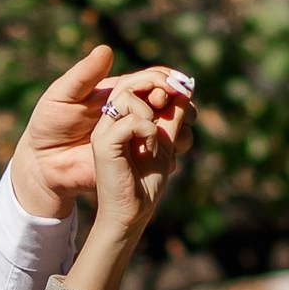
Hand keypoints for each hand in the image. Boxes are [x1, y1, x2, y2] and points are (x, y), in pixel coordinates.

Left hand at [8, 46, 196, 214]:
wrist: (45, 162)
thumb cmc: (50, 122)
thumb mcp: (64, 94)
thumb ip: (84, 75)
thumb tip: (106, 50)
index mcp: (122, 91)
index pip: (152, 79)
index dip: (163, 81)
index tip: (168, 87)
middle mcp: (135, 111)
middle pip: (171, 101)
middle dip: (179, 100)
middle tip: (170, 106)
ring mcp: (138, 136)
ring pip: (174, 127)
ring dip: (180, 125)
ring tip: (173, 129)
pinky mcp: (137, 160)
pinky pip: (164, 155)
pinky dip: (171, 150)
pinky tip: (167, 151)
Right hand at [67, 73, 195, 289]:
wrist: (133, 212)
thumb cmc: (147, 180)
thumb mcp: (166, 141)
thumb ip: (172, 117)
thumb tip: (184, 90)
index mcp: (120, 118)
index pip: (135, 84)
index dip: (159, 78)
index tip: (181, 87)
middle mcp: (109, 121)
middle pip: (128, 83)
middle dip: (157, 83)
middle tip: (175, 94)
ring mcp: (104, 131)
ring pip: (127, 98)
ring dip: (150, 113)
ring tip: (155, 137)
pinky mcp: (104, 145)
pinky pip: (131, 122)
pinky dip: (148, 132)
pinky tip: (149, 149)